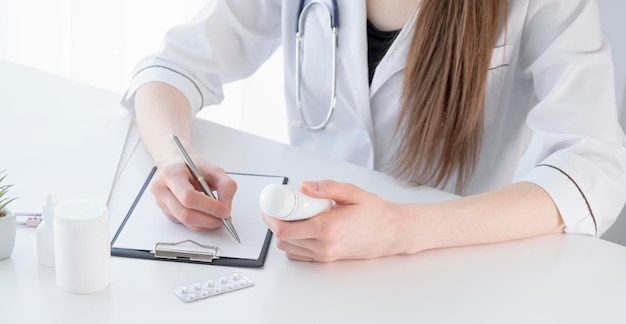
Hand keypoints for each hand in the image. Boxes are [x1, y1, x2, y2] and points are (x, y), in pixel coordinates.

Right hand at [149, 155, 236, 231]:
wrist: (178, 166)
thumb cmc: (194, 167)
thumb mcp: (214, 170)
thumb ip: (225, 186)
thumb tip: (226, 208)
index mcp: (171, 174)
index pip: (188, 196)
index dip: (209, 206)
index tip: (224, 211)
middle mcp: (161, 189)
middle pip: (186, 214)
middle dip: (209, 219)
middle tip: (225, 218)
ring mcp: (161, 203)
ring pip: (186, 222)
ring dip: (206, 224)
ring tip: (218, 217)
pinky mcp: (166, 213)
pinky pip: (185, 224)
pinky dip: (200, 223)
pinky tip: (207, 215)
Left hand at [263, 180, 407, 261]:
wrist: (392, 232)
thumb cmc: (375, 213)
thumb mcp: (352, 192)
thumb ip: (326, 188)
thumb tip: (304, 186)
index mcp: (327, 228)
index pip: (286, 230)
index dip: (271, 219)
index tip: (269, 208)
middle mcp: (324, 245)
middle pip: (284, 240)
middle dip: (276, 224)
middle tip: (280, 209)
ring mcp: (325, 255)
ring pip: (290, 249)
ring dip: (284, 234)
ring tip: (293, 217)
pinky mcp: (328, 259)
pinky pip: (301, 255)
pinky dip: (294, 243)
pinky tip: (301, 229)